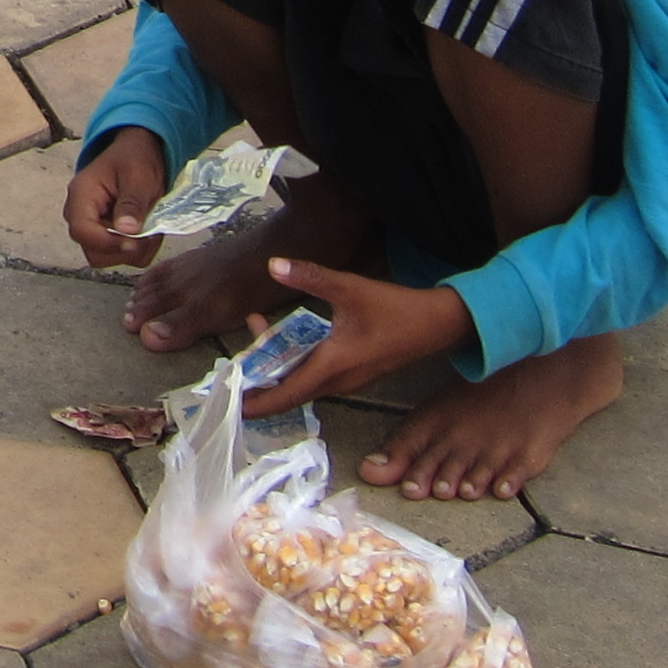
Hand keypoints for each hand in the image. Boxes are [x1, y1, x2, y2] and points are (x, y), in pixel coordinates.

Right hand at [65, 128, 167, 269]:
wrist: (137, 151)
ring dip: (134, 251)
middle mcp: (80, 214)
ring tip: (151, 229)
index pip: (81, 231)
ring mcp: (91, 227)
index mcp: (81, 195)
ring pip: (106, 258)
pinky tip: (148, 231)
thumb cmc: (135, 158)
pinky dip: (138, 250)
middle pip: (93, 252)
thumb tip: (126, 231)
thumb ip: (132, 203)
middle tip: (149, 234)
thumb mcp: (139, 176)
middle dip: (124, 250)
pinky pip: (118, 256)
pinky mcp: (104, 235)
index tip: (135, 241)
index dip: (108, 243)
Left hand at [236, 257, 473, 415]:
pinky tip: (285, 338)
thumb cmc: (395, 309)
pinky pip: (315, 376)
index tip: (230, 402)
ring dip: (276, 366)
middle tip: (230, 365)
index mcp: (333, 367)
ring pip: (302, 383)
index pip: (286, 394)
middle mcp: (337, 382)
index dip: (256, 401)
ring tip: (255, 334)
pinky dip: (295, 363)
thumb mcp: (350, 288)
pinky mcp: (353, 374)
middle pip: (289, 391)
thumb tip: (273, 265)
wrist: (438, 325)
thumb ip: (309, 276)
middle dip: (259, 382)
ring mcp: (347, 381)